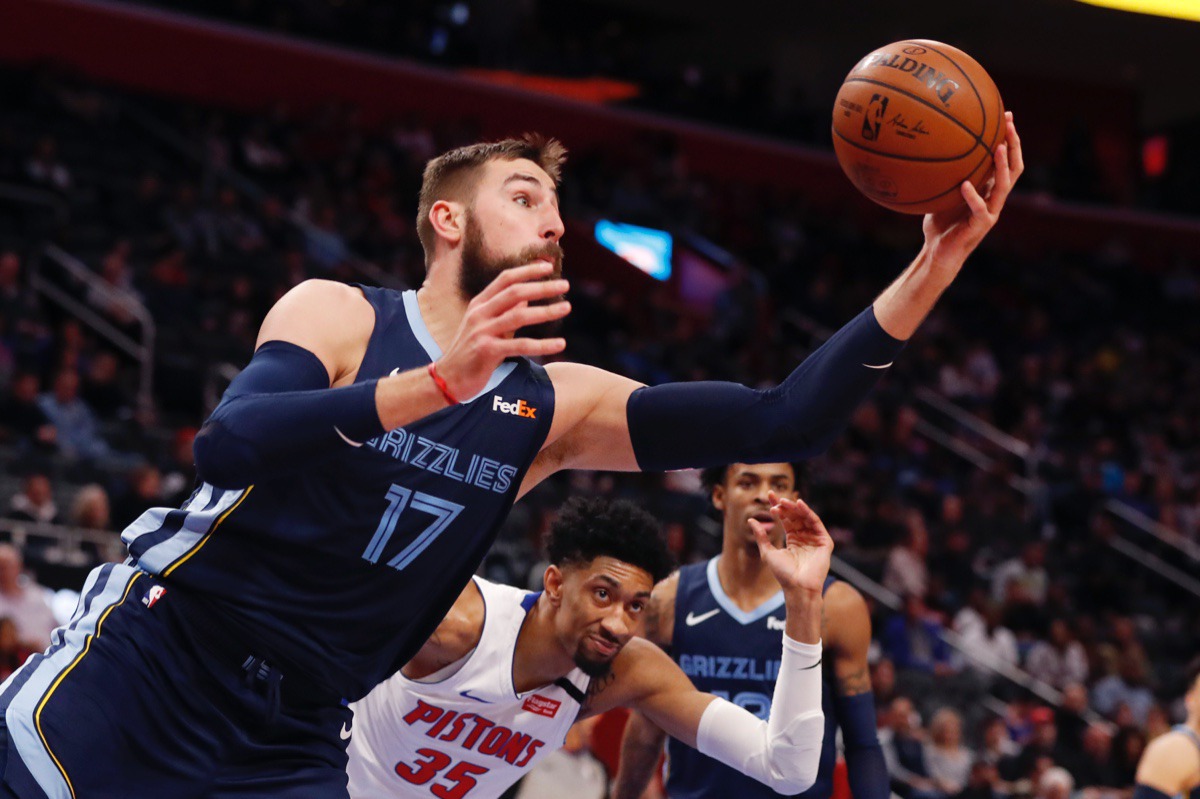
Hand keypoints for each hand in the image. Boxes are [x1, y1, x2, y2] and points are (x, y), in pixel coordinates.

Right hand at [436, 262, 569, 399]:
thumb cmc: (471, 351)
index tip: (548, 267)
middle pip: (514, 292)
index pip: (505, 279)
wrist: (448, 378)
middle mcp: (479, 314)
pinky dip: (543, 344)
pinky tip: (560, 344)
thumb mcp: (486, 326)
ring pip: (519, 316)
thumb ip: (505, 311)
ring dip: (545, 311)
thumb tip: (528, 296)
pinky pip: (520, 346)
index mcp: (479, 304)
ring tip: (566, 307)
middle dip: (541, 287)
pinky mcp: (487, 351)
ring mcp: (482, 332)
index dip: (527, 271)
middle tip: (564, 284)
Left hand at [748, 492, 833, 594]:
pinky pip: (816, 523)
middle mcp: (805, 537)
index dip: (778, 507)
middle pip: (795, 516)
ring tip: (784, 501)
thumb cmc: (783, 574)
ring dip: (795, 508)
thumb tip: (750, 520)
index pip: (786, 519)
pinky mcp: (824, 542)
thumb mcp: (768, 552)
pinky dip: (808, 512)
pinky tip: (799, 505)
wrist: (797, 587)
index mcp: (793, 540)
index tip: (769, 495)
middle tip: (775, 498)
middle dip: (785, 506)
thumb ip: (761, 536)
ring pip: (805, 517)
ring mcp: (815, 539)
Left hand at [921, 111, 1023, 268]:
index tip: (1005, 115)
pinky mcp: (980, 226)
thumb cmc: (940, 222)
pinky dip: (973, 196)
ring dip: (1002, 166)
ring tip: (998, 148)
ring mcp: (990, 212)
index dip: (1010, 138)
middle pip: (1014, 168)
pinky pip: (980, 209)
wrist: (938, 252)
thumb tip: (931, 149)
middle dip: (1013, 144)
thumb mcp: (943, 192)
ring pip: (1004, 186)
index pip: (1007, 160)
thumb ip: (946, 174)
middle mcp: (995, 198)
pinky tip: (965, 184)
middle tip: (1008, 124)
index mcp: (989, 189)